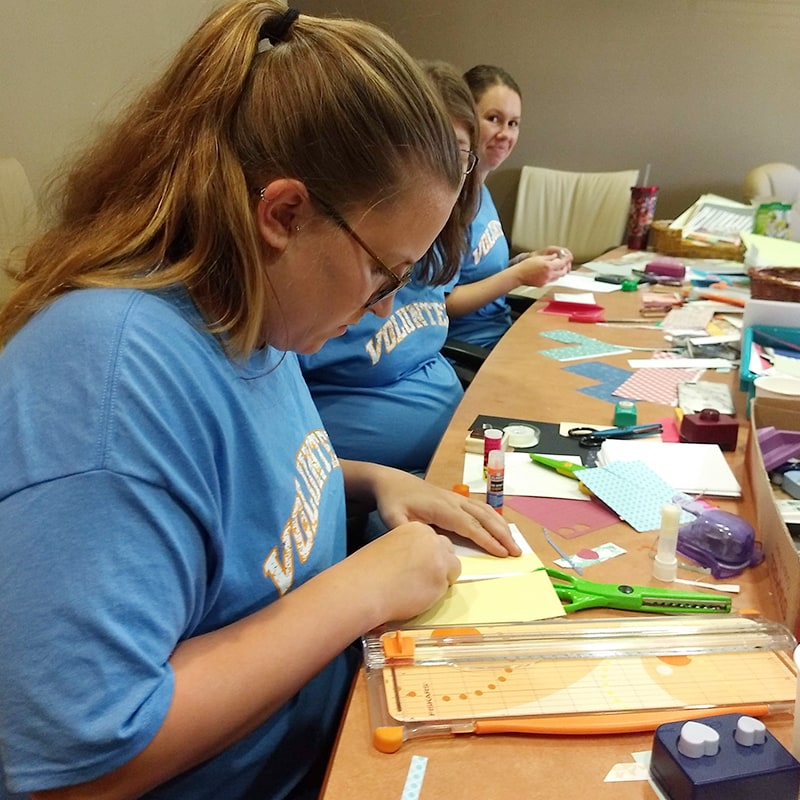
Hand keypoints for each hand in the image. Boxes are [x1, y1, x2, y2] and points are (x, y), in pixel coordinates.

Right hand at [347, 521, 461, 622]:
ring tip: (418, 588)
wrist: (362, 587)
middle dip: (440, 564)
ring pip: (452, 570)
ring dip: (440, 579)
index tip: (419, 564)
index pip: (434, 540)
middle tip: (422, 578)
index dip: (428, 554)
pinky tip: (416, 597)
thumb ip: (410, 548)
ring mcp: (439, 560)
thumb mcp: (391, 545)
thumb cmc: (367, 570)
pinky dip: (434, 595)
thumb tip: (420, 561)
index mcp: (417, 528)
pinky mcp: (441, 582)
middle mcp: (432, 540)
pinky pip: (446, 589)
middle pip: (448, 551)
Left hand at [372, 469, 520, 557]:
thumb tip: (427, 545)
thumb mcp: (394, 519)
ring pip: (486, 511)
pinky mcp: (456, 499)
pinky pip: (480, 508)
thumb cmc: (393, 502)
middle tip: (517, 552)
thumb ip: (408, 532)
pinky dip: (495, 518)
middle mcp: (454, 501)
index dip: (487, 539)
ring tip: (514, 544)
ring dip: (502, 527)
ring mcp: (456, 498)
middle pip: (484, 518)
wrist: (392, 481)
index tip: (502, 553)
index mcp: (441, 508)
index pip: (470, 526)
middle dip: (502, 535)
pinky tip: (502, 528)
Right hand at [511, 246, 572, 286]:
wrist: (519, 275)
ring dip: (560, 272)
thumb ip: (549, 257)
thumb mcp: (538, 257)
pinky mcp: (543, 284)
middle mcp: (549, 274)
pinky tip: (550, 273)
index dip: (567, 259)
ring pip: (559, 277)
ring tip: (558, 268)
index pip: (562, 262)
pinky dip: (554, 276)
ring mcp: (546, 280)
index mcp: (548, 266)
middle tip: (565, 263)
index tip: (569, 257)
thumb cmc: (525, 266)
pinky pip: (552, 280)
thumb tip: (555, 256)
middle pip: (563, 271)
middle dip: (566, 267)